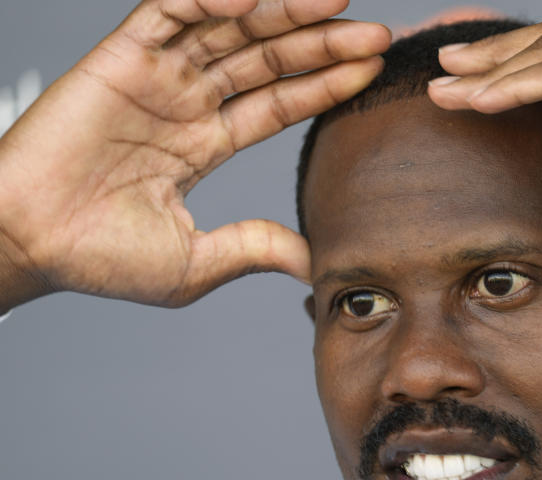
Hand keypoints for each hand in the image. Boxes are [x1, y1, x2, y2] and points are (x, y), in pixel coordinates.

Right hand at [0, 0, 389, 312]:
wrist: (30, 244)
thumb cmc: (100, 259)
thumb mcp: (197, 262)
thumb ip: (255, 248)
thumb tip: (316, 261)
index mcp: (204, 142)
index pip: (279, 103)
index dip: (324, 84)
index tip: (372, 72)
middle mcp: (185, 102)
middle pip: (267, 59)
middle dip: (321, 43)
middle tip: (376, 33)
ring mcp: (155, 77)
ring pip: (230, 28)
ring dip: (283, 12)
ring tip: (335, 0)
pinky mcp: (119, 57)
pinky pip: (168, 12)